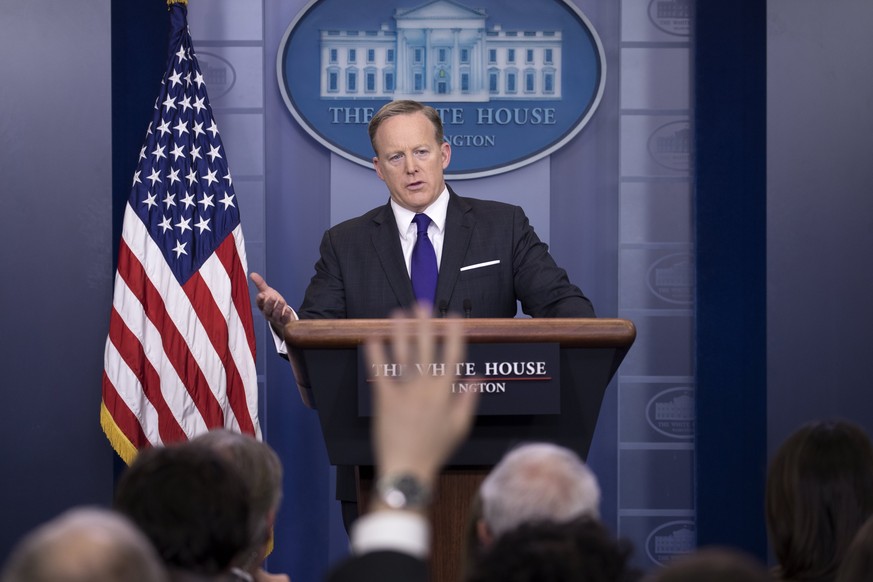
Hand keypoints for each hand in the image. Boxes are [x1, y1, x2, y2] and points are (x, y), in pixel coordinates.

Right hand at [250, 272, 294, 329]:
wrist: (281, 314)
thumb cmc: (273, 302)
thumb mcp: (267, 292)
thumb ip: (260, 284)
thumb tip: (252, 274)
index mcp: (262, 305)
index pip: (259, 303)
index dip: (260, 299)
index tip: (261, 295)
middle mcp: (268, 313)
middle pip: (267, 310)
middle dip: (269, 304)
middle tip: (273, 297)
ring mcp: (275, 318)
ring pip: (275, 315)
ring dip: (278, 308)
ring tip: (281, 301)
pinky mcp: (283, 321)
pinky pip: (284, 320)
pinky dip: (286, 315)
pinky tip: (287, 310)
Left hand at [365, 306, 478, 490]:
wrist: (408, 470)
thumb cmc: (436, 450)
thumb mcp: (460, 427)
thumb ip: (468, 399)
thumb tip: (476, 377)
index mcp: (446, 394)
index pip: (452, 357)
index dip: (454, 335)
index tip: (453, 317)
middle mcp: (426, 388)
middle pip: (426, 350)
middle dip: (425, 325)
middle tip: (422, 304)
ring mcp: (404, 393)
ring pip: (403, 355)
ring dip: (400, 332)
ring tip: (398, 313)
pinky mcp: (384, 400)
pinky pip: (380, 373)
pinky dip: (376, 355)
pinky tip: (373, 337)